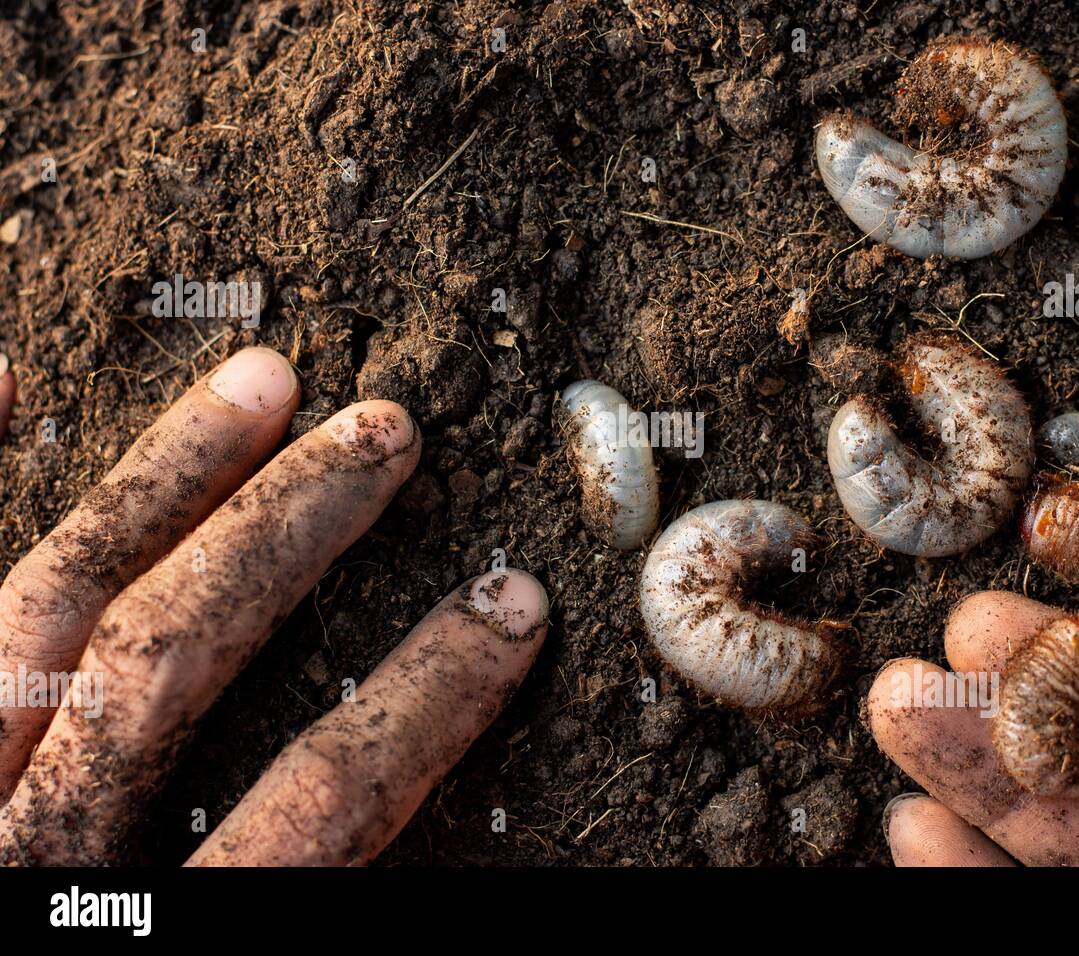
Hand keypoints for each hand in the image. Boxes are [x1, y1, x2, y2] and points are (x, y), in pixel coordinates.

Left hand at [0, 347, 548, 864]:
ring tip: (253, 388)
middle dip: (290, 525)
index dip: (428, 700)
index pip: (319, 798)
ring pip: (49, 607)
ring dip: (161, 480)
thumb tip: (480, 877)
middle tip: (379, 436)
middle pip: (170, 653)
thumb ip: (334, 913)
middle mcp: (36, 852)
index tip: (506, 615)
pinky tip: (2, 383)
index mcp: (176, 916)